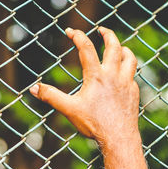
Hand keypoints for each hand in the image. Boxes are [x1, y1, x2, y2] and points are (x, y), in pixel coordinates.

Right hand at [30, 27, 138, 143]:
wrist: (119, 138)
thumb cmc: (94, 124)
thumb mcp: (69, 109)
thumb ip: (51, 97)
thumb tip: (34, 88)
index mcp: (96, 76)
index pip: (86, 48)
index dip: (77, 36)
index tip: (70, 31)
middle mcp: (113, 75)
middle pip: (114, 46)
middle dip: (107, 34)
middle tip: (101, 30)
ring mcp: (126, 83)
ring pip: (130, 58)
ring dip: (124, 49)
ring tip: (119, 47)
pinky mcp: (133, 93)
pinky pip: (132, 76)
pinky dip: (128, 70)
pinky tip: (123, 75)